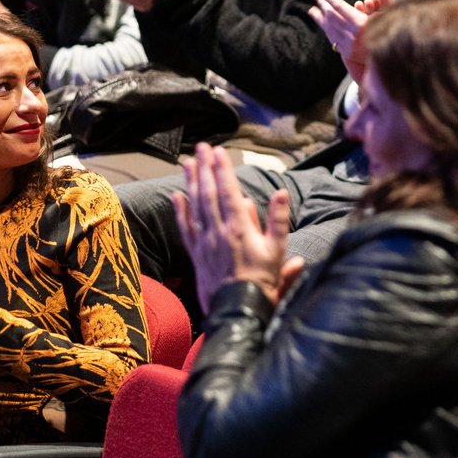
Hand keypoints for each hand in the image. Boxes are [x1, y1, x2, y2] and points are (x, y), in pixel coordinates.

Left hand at [172, 142, 301, 313]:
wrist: (238, 311)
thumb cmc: (262, 281)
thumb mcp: (278, 250)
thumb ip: (278, 220)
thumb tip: (281, 193)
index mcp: (239, 227)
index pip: (228, 190)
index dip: (222, 169)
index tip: (217, 150)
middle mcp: (218, 230)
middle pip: (208, 193)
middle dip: (205, 167)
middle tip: (201, 147)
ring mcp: (204, 242)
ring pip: (195, 206)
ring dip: (191, 182)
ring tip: (187, 162)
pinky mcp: (196, 254)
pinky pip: (185, 228)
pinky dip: (180, 211)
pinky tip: (177, 196)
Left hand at [310, 0, 393, 79]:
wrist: (393, 59)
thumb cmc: (396, 30)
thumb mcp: (390, 11)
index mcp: (361, 23)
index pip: (339, 6)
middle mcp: (352, 34)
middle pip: (331, 16)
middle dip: (323, 4)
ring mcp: (348, 45)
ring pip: (329, 28)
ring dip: (320, 17)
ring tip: (313, 9)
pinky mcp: (347, 52)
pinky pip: (333, 38)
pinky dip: (327, 29)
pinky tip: (324, 24)